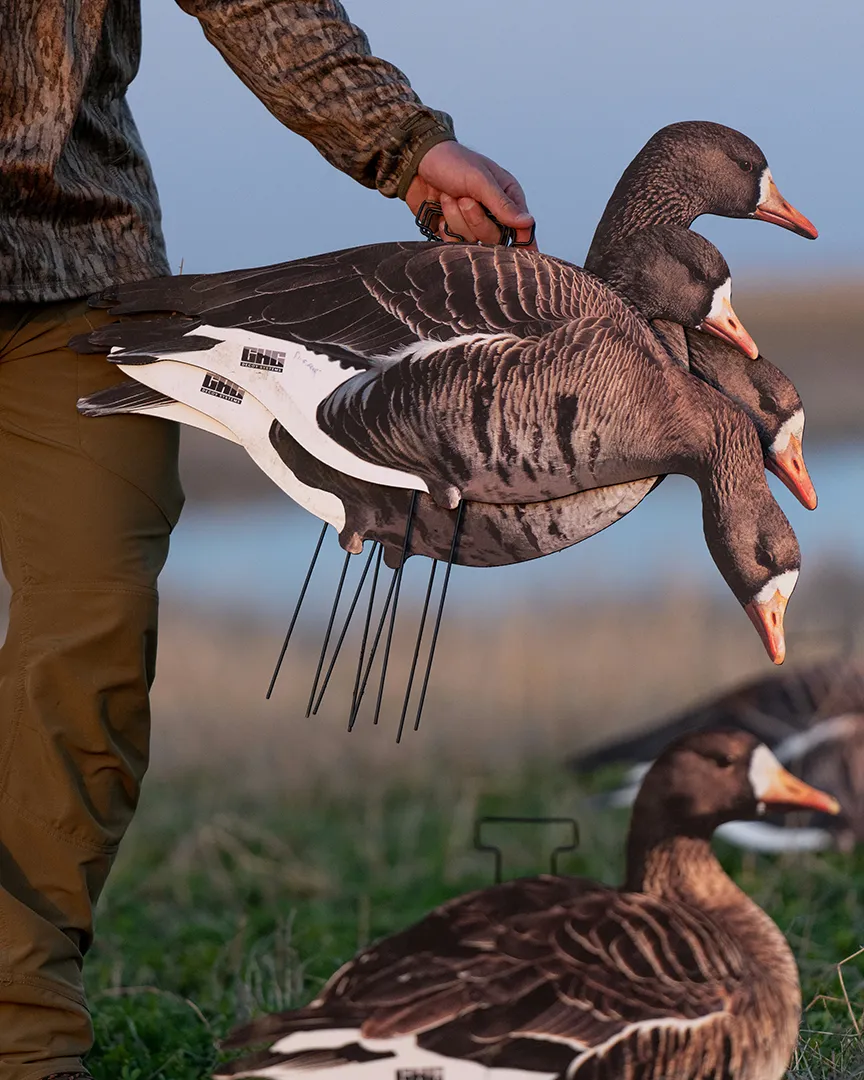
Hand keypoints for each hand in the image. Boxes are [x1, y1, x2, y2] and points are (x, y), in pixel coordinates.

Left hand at [405, 141, 535, 248]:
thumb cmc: (452, 162)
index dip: (523, 243)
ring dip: (456, 219)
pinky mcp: (453, 231)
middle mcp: (492, 213)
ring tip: (448, 197)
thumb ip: (502, 204)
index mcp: (507, 196)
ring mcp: (472, 224)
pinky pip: (454, 243)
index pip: (523, 229)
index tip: (522, 254)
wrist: (416, 163)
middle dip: (476, 220)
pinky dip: (445, 227)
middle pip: (495, 238)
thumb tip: (528, 223)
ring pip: (473, 241)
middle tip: (464, 199)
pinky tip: (440, 209)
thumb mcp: (480, 179)